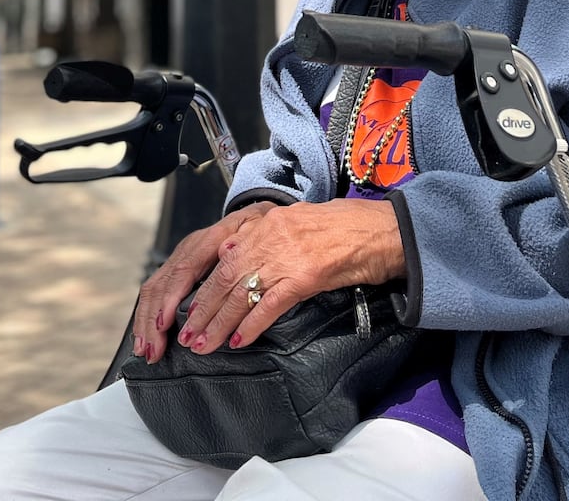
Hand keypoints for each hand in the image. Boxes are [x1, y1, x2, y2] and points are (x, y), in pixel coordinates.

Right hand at [132, 202, 276, 363]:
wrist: (253, 213)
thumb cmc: (259, 226)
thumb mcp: (258, 228)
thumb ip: (244, 240)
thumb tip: (226, 252)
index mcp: (209, 239)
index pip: (184, 269)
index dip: (171, 297)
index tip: (164, 322)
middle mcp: (189, 248)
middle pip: (162, 283)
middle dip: (153, 319)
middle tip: (153, 349)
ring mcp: (180, 257)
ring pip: (153, 289)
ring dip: (146, 322)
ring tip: (145, 350)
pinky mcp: (177, 266)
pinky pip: (154, 291)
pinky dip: (147, 315)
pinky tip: (144, 336)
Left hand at [174, 199, 404, 356]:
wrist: (380, 230)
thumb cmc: (343, 228)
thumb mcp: (296, 224)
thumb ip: (262, 238)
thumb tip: (229, 254)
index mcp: (266, 223)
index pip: (223, 261)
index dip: (204, 289)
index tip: (189, 311)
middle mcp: (271, 237)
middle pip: (226, 279)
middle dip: (203, 311)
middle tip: (188, 336)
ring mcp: (287, 256)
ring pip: (241, 294)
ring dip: (219, 324)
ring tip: (204, 345)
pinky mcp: (305, 276)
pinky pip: (270, 304)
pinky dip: (252, 325)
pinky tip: (239, 342)